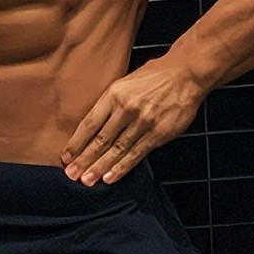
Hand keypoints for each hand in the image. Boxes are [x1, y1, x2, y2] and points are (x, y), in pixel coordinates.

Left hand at [60, 56, 202, 185]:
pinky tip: (110, 177)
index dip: (77, 142)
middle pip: (101, 139)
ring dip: (100, 167)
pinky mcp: (158, 134)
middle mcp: (126, 108)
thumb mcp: (127, 80)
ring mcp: (142, 123)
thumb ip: (112, 101)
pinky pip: (136, 154)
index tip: (66, 156)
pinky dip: (122, 168)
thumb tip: (96, 123)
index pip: (90, 122)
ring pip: (116, 149)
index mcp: (115, 93)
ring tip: (87, 180)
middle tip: (72, 174)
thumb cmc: (156, 75)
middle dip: (84, 159)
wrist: (186, 73)